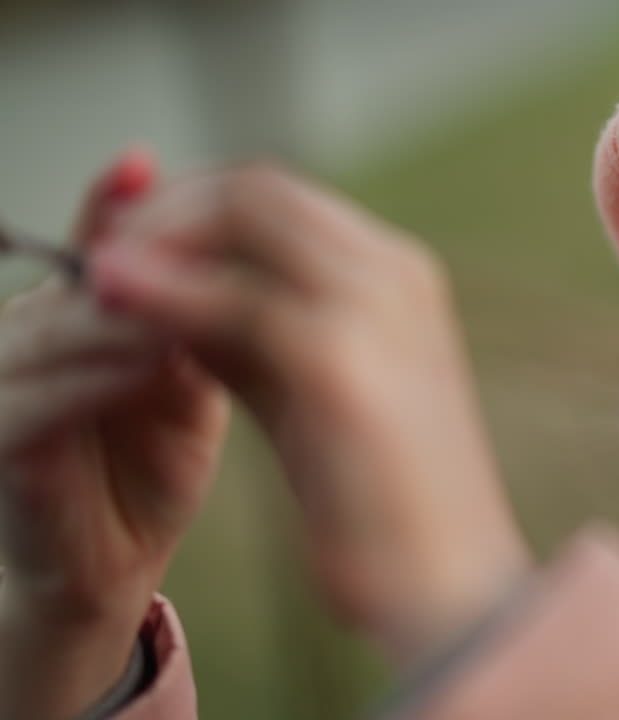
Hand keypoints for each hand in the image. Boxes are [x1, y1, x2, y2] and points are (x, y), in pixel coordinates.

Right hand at [0, 151, 228, 718]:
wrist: (108, 569)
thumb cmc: (149, 469)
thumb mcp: (182, 379)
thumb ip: (192, 319)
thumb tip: (236, 243)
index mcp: (66, 313)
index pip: (91, 243)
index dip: (116, 202)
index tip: (152, 163)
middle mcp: (18, 334)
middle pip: (79, 278)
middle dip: (147, 260)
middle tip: (212, 242)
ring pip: (57, 328)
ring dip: (128, 311)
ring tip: (196, 294)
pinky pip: (40, 398)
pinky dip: (98, 376)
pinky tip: (155, 360)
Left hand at [92, 164, 531, 662]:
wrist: (448, 581)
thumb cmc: (381, 500)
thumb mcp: (307, 395)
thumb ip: (246, 335)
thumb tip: (163, 291)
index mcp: (399, 279)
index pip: (280, 198)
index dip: (193, 206)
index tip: (130, 243)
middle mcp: (396, 274)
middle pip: (260, 190)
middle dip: (167, 210)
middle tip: (100, 255)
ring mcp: (377, 310)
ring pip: (246, 218)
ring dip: (158, 238)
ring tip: (94, 277)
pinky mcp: (342, 363)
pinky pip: (233, 297)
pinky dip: (165, 295)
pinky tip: (115, 311)